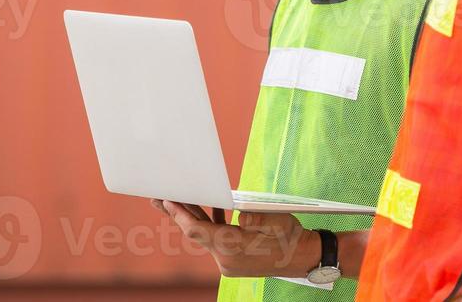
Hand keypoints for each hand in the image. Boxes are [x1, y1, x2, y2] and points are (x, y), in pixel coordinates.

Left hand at [150, 199, 317, 277]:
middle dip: (178, 214)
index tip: (167, 200)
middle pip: (196, 233)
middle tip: (158, 198)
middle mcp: (226, 259)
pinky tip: (210, 210)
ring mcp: (228, 262)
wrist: (303, 258)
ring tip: (175, 200)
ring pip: (204, 237)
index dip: (180, 215)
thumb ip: (257, 217)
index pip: (198, 230)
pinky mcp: (232, 260)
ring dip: (193, 218)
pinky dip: (211, 226)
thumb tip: (239, 215)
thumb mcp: (278, 221)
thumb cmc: (291, 236)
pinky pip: (215, 241)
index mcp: (234, 247)